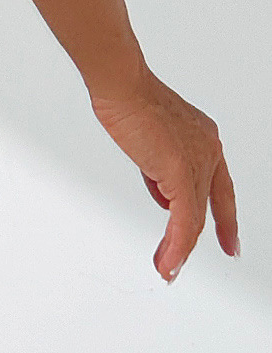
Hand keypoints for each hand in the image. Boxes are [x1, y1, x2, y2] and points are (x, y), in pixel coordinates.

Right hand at [89, 67, 237, 281]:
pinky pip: (183, 219)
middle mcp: (209, 150)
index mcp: (205, 140)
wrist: (123, 86)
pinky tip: (168, 260)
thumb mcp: (151, 140)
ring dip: (179, 247)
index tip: (230, 240)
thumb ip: (161, 167)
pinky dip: (176, 243)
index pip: (221, 187)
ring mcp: (198, 162)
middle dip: (201, 238)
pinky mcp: (181, 172)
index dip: (226, 217)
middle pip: (208, 206)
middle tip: (195, 261)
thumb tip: (162, 192)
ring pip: (195, 217)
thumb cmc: (130, 100)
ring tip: (167, 266)